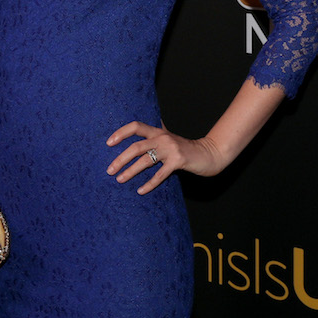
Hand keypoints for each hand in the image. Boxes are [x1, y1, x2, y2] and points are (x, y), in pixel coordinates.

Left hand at [105, 121, 228, 194]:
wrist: (209, 153)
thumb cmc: (185, 148)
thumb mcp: (169, 137)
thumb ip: (155, 134)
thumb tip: (138, 129)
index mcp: (158, 131)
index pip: (135, 126)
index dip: (121, 133)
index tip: (108, 143)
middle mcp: (162, 138)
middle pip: (136, 146)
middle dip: (120, 158)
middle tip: (109, 170)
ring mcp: (171, 149)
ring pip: (145, 160)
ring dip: (130, 171)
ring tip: (120, 179)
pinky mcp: (178, 161)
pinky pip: (160, 174)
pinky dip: (149, 184)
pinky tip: (140, 191)